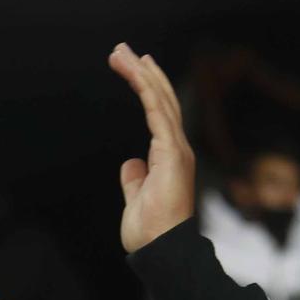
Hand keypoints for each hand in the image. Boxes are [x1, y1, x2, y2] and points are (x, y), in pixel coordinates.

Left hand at [108, 44, 196, 254]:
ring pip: (159, 100)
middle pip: (160, 100)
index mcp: (169, 156)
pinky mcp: (172, 154)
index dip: (147, 88)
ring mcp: (176, 149)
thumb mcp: (136, 198)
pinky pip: (158, 114)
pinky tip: (137, 72)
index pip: (158, 113)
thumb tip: (131, 163)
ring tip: (123, 53)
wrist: (162, 250)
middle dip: (143, 72)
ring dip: (141, 74)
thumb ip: (135, 179)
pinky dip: (147, 90)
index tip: (134, 67)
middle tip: (123, 50)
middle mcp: (176, 147)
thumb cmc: (151, 231)